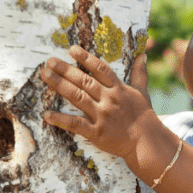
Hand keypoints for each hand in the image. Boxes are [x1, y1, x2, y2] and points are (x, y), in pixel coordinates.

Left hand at [41, 45, 152, 160]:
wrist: (148, 143)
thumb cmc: (144, 117)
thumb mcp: (143, 93)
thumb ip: (140, 74)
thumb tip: (143, 55)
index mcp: (118, 89)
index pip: (100, 69)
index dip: (85, 58)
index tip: (71, 49)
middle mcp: (109, 100)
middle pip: (84, 81)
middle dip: (65, 69)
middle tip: (49, 61)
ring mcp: (102, 116)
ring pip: (77, 97)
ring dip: (59, 85)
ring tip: (45, 75)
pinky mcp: (97, 133)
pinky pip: (75, 125)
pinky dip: (61, 119)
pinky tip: (47, 114)